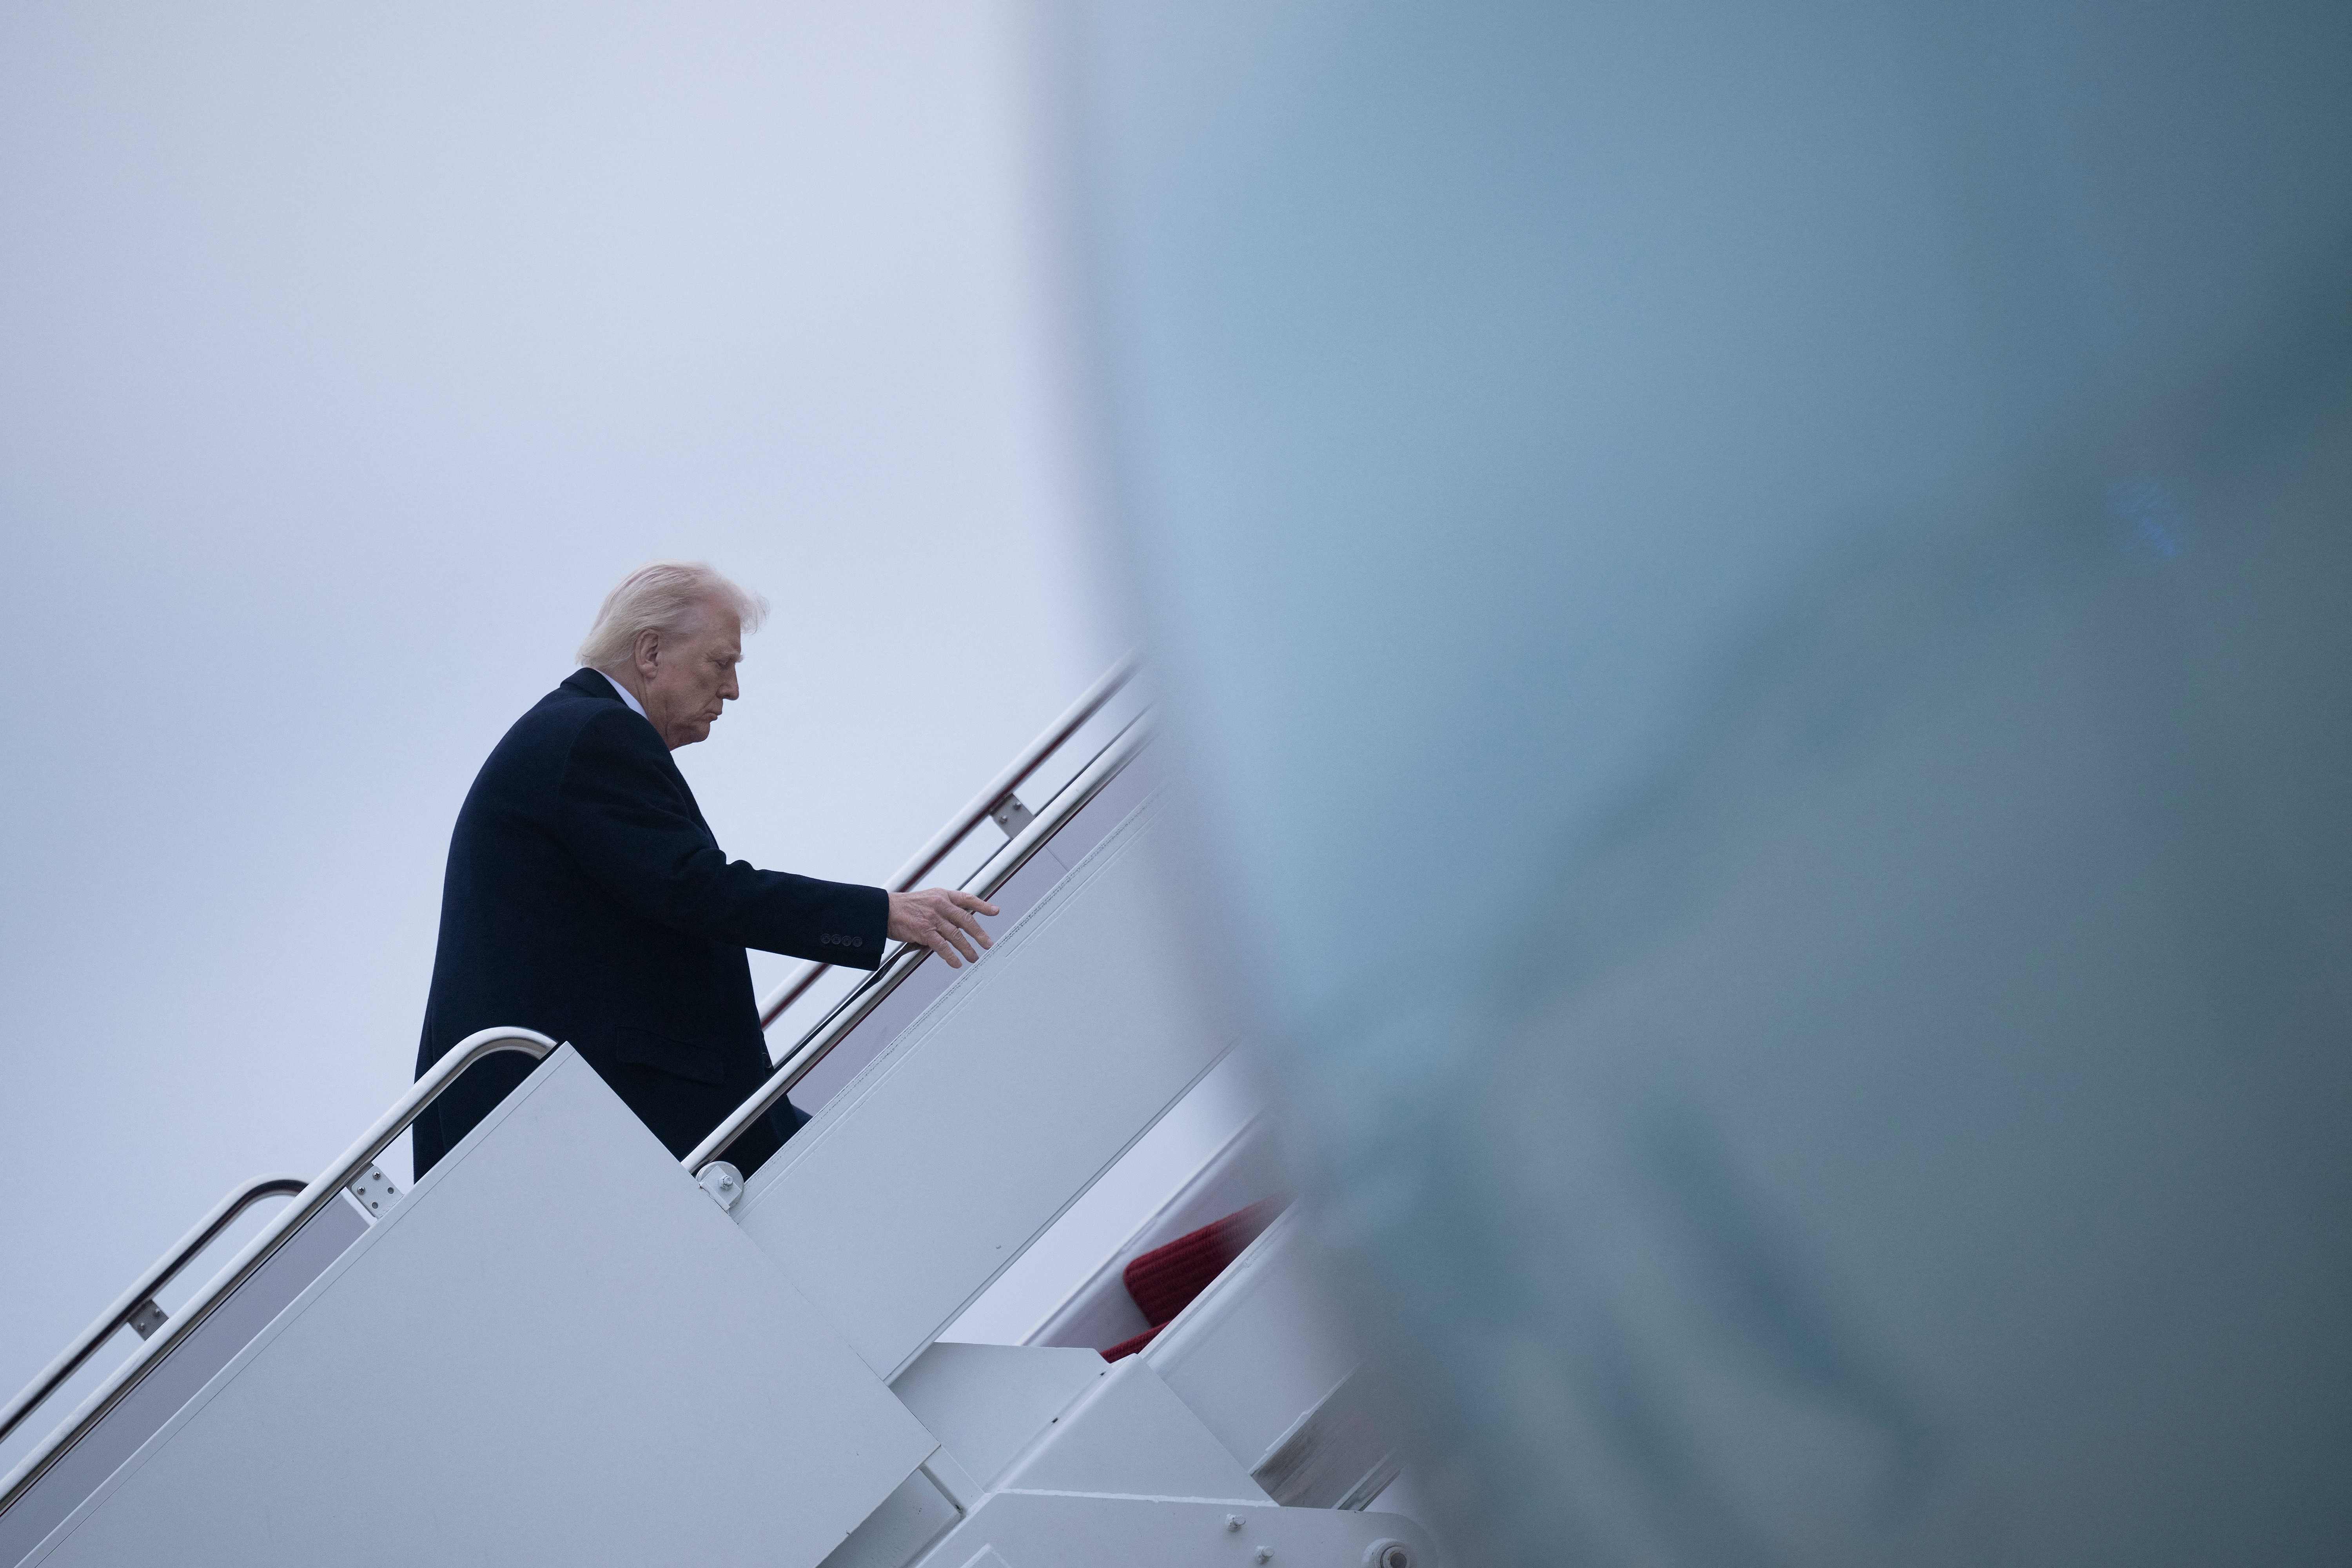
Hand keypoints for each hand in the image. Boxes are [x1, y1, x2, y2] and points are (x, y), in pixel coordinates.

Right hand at [886, 887, 1000, 968]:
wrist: (884, 910)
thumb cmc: (904, 907)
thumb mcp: (927, 900)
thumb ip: (943, 909)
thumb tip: (957, 923)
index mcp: (942, 895)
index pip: (967, 899)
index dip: (982, 905)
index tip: (995, 911)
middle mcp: (940, 904)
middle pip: (966, 920)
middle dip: (979, 934)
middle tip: (988, 944)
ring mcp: (932, 918)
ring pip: (956, 935)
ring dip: (967, 949)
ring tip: (973, 957)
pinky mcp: (924, 931)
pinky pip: (942, 946)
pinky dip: (951, 956)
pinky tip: (956, 963)